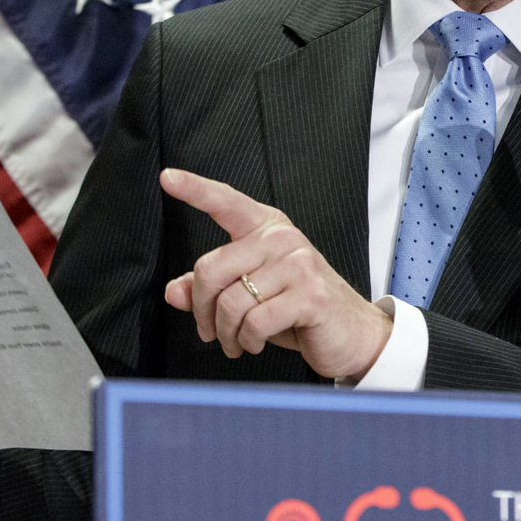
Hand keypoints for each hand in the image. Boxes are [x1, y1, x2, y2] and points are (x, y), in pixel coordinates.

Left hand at [160, 168, 392, 379]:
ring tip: (235, 341)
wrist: (352, 333)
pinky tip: (255, 343)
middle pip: (211, 269)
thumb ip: (212, 289)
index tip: (168, 177)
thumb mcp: (251, 294)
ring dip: (226, 332)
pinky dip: (248, 341)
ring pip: (231, 302)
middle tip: (210, 329)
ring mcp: (299, 265)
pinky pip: (255, 321)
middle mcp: (282, 239)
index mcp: (266, 228)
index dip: (194, 190)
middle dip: (203, 309)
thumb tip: (174, 292)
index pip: (226, 202)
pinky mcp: (311, 295)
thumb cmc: (300, 309)